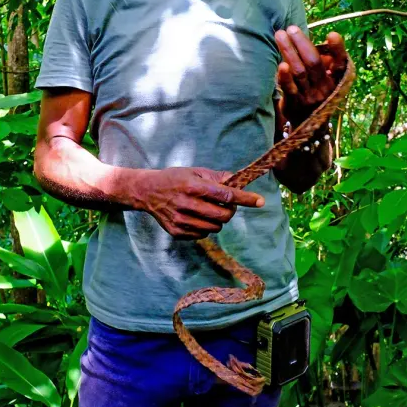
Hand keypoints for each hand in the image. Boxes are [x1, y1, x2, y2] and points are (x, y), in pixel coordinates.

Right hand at [129, 167, 264, 238]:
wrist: (147, 192)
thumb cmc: (175, 179)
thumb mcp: (195, 172)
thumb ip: (217, 177)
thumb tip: (238, 181)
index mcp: (193, 187)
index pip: (226, 195)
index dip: (245, 199)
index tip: (260, 201)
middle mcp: (186, 204)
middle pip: (223, 215)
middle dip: (231, 211)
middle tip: (227, 204)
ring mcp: (181, 220)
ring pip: (215, 227)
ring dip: (219, 220)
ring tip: (210, 210)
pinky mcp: (177, 232)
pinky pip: (203, 235)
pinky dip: (206, 227)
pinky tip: (197, 217)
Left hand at [275, 27, 346, 124]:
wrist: (308, 124)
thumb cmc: (317, 92)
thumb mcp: (327, 77)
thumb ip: (326, 58)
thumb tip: (325, 38)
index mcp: (335, 80)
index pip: (340, 63)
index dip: (338, 50)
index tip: (332, 35)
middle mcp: (324, 88)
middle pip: (314, 63)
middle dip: (302, 43)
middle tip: (291, 28)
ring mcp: (309, 97)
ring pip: (300, 71)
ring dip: (289, 51)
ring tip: (280, 35)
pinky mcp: (294, 104)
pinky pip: (289, 89)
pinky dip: (285, 77)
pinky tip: (281, 65)